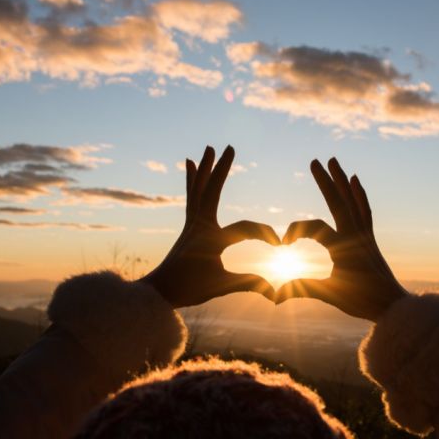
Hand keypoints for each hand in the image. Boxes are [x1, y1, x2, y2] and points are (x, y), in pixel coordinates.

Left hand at [141, 145, 279, 307]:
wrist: (157, 292)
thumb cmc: (188, 290)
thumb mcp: (221, 286)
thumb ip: (249, 284)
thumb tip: (277, 292)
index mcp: (210, 239)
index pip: (245, 229)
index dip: (266, 235)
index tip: (281, 245)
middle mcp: (199, 226)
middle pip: (212, 190)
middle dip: (221, 169)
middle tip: (229, 147)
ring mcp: (192, 224)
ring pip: (199, 189)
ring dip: (205, 168)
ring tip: (208, 148)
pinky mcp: (188, 226)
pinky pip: (191, 196)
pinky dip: (193, 180)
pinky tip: (191, 166)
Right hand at [275, 158, 407, 320]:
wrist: (394, 306)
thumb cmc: (363, 302)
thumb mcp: (331, 295)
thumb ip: (303, 290)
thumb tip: (274, 296)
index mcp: (343, 247)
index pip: (315, 228)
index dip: (295, 231)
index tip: (283, 245)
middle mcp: (355, 235)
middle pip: (338, 202)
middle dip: (325, 181)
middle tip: (314, 160)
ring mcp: (364, 234)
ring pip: (352, 201)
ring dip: (342, 180)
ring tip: (334, 161)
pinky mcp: (370, 238)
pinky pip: (364, 210)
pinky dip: (359, 194)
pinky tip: (356, 181)